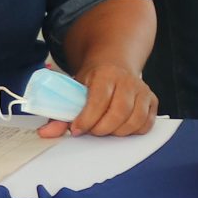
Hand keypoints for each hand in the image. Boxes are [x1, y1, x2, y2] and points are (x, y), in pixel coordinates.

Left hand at [39, 59, 156, 138]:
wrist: (114, 63)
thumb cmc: (93, 80)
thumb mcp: (74, 89)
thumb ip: (60, 113)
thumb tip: (45, 133)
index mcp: (106, 74)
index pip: (99, 100)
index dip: (87, 119)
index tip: (77, 129)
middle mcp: (127, 80)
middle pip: (120, 112)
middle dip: (102, 129)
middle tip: (92, 131)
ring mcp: (142, 90)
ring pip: (135, 120)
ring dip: (117, 132)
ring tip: (105, 129)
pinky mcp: (152, 100)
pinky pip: (147, 124)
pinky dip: (133, 131)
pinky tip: (120, 127)